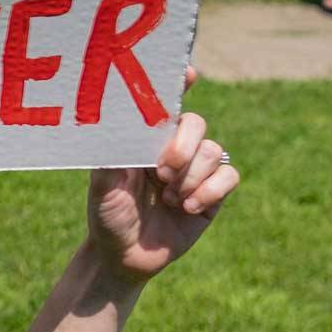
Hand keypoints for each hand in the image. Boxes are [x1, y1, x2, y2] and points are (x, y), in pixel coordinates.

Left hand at [86, 99, 236, 287]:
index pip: (165, 104)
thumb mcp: (101, 189)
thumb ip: (110, 161)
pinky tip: (188, 208)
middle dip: (184, 145)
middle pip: (196, 124)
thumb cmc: (106, 217)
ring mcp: (195, 171)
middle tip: (162, 172)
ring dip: (192, 176)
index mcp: (144, 139)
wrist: (123, 257)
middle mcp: (173, 149)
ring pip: (214, 150)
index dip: (179, 83)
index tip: (190, 73)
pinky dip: (210, 190)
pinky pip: (229, 176)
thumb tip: (118, 131)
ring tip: (170, 198)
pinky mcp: (213, 194)